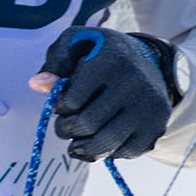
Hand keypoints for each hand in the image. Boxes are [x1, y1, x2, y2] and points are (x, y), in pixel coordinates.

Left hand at [28, 26, 178, 161]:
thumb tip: (37, 84)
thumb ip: (55, 63)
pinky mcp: (157, 125)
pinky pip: (126, 152)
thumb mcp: (76, 43)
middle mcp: (133, 83)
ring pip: (107, 143)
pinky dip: (109, 153)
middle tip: (64, 126)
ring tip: (75, 142)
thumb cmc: (102, 53)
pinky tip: (101, 140)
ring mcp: (148, 106)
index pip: (72, 100)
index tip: (62, 103)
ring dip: (83, 148)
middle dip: (66, 129)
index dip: (59, 106)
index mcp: (109, 60)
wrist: (148, 59)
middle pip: (87, 124)